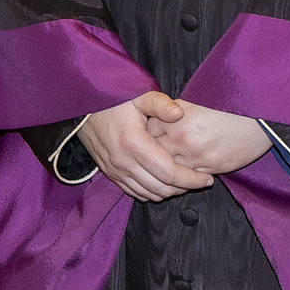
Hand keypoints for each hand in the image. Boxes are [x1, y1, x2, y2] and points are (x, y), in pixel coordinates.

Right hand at [78, 93, 217, 200]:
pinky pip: (134, 192)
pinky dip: (152, 193)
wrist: (81, 107)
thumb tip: (180, 114)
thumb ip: (160, 103)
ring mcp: (115, 170)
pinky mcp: (110, 173)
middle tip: (200, 180)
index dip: (191, 179)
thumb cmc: (113, 100)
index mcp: (134, 144)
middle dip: (185, 188)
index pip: (169, 173)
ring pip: (149, 194)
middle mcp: (124, 162)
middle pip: (161, 188)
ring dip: (169, 192)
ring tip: (185, 182)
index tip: (207, 178)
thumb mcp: (137, 95)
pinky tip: (163, 184)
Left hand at [142, 100, 271, 176]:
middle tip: (153, 152)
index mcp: (177, 119)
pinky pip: (189, 179)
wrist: (260, 118)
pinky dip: (184, 177)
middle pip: (156, 153)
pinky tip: (184, 173)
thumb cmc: (230, 104)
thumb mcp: (198, 100)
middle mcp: (183, 139)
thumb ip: (176, 110)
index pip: (149, 131)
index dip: (148, 133)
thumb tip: (160, 118)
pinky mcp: (211, 169)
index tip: (149, 134)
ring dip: (167, 168)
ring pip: (170, 170)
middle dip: (153, 153)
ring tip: (167, 164)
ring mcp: (197, 157)